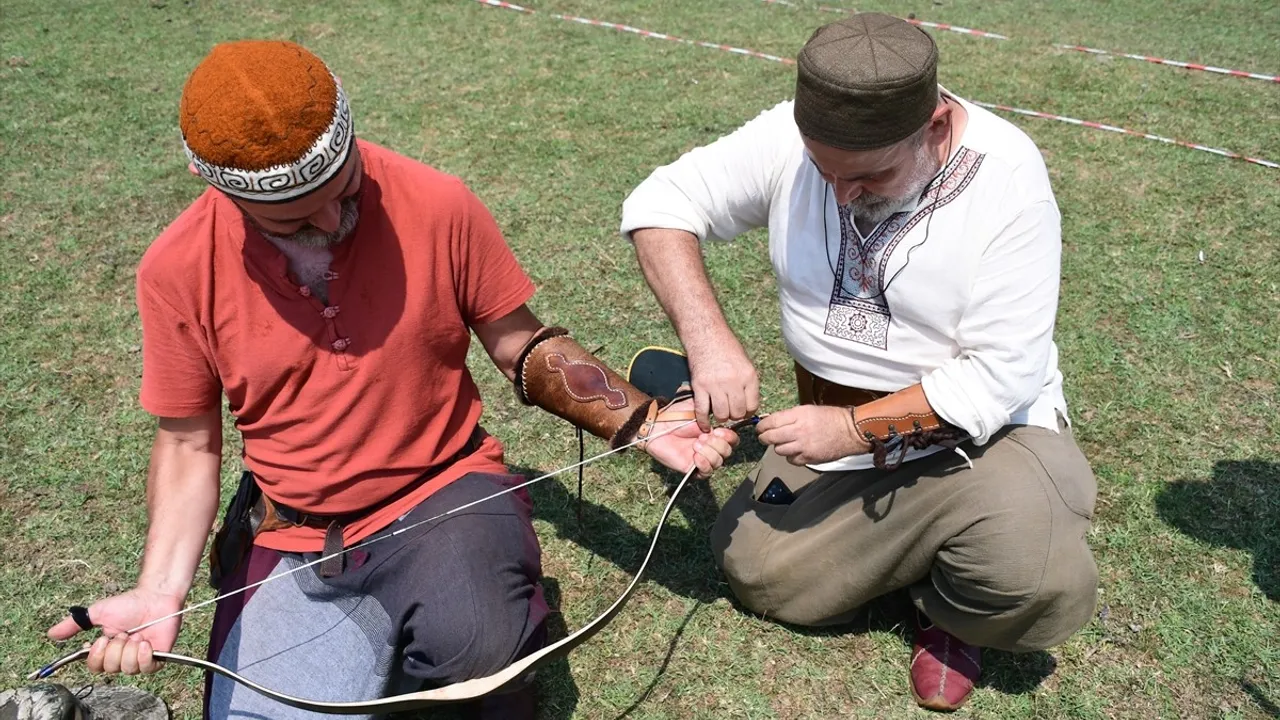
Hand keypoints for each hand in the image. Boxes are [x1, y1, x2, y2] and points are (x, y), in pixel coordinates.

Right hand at [47, 587, 184, 674]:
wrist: (155, 597)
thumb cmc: (128, 604)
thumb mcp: (97, 612)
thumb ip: (74, 625)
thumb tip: (51, 634)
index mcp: (107, 650)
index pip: (95, 666)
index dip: (96, 656)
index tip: (100, 640)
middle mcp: (122, 658)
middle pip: (110, 668)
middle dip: (115, 648)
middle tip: (124, 633)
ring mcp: (139, 660)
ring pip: (126, 668)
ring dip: (129, 649)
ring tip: (136, 635)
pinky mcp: (157, 660)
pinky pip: (145, 668)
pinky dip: (143, 655)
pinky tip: (145, 642)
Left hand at [642, 399, 739, 477]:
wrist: (657, 426)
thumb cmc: (675, 416)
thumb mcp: (696, 407)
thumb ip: (711, 410)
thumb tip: (723, 410)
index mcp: (714, 433)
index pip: (732, 440)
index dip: (729, 437)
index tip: (717, 431)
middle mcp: (710, 447)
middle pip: (727, 452)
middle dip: (718, 444)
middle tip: (701, 437)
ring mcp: (701, 458)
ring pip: (719, 462)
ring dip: (709, 453)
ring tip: (695, 445)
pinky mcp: (691, 468)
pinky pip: (707, 473)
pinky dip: (704, 464)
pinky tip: (695, 456)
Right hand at [687, 337, 759, 431]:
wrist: (706, 336)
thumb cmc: (727, 349)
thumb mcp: (745, 364)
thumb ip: (747, 385)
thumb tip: (748, 407)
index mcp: (748, 376)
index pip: (753, 406)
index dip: (748, 412)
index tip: (743, 410)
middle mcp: (733, 382)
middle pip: (737, 413)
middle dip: (734, 415)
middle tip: (730, 410)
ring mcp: (715, 385)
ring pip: (721, 415)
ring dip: (721, 417)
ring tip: (719, 410)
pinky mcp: (700, 386)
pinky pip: (702, 410)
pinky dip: (703, 421)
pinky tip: (705, 425)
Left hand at [756, 404, 869, 465]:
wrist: (850, 431)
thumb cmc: (831, 418)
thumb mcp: (808, 410)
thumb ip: (790, 416)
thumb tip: (772, 421)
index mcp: (798, 416)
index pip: (771, 422)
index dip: (761, 426)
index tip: (759, 428)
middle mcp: (799, 431)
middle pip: (771, 438)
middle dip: (764, 438)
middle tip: (764, 437)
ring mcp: (804, 446)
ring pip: (779, 450)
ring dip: (778, 447)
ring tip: (784, 443)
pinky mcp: (809, 458)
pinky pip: (791, 460)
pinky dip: (790, 456)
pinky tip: (795, 451)